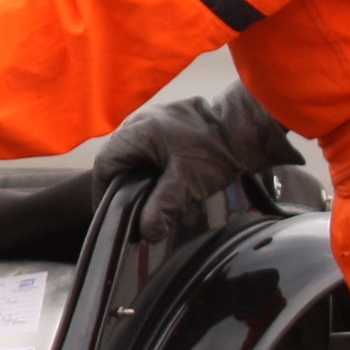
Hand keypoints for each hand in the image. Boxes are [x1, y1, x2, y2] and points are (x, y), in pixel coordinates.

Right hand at [92, 83, 298, 234]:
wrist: (246, 128)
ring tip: (144, 195)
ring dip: (135, 171)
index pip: (105, 164)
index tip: (110, 211)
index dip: (104, 191)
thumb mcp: (186, 184)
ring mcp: (153, 117)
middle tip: (128, 207)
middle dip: (120, 183)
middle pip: (116, 157)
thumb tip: (146, 233)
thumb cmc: (217, 151)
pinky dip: (148, 161)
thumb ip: (162, 208)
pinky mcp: (166, 120)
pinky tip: (161, 176)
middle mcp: (139, 120)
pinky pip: (146, 143)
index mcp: (137, 132)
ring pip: (131, 150)